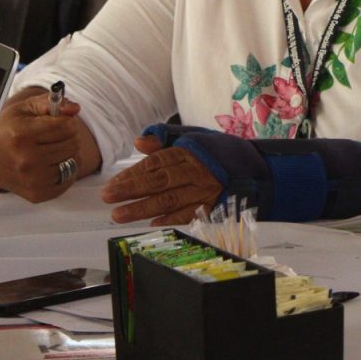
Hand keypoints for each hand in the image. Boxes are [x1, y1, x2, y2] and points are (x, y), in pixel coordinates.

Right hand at [0, 86, 91, 201]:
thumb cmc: (10, 131)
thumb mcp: (25, 109)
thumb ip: (52, 103)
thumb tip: (75, 109)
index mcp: (21, 135)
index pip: (66, 126)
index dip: (68, 121)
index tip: (61, 122)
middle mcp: (25, 159)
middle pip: (72, 143)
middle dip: (70, 136)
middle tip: (57, 136)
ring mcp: (31, 179)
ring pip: (74, 161)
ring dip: (70, 153)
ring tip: (55, 149)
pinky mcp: (37, 194)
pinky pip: (69, 180)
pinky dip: (67, 170)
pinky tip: (54, 164)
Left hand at [100, 139, 223, 224]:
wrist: (252, 165)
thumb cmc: (214, 150)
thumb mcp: (191, 136)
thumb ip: (163, 138)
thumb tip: (138, 142)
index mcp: (187, 152)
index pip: (154, 164)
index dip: (132, 174)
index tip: (112, 184)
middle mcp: (195, 171)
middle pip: (159, 182)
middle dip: (131, 191)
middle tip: (108, 199)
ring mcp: (204, 190)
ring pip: (170, 201)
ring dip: (143, 209)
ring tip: (119, 215)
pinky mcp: (212, 206)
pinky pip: (189, 214)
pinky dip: (170, 220)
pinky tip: (151, 223)